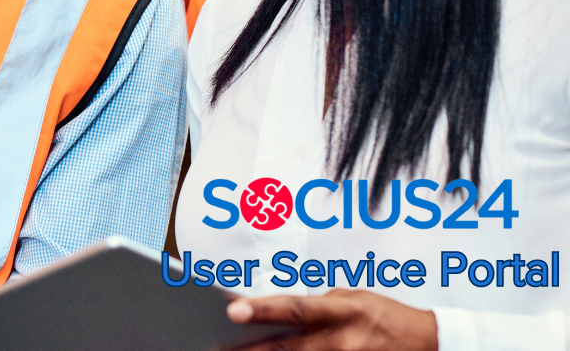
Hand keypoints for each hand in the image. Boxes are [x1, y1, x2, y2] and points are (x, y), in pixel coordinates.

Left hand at [227, 289, 437, 350]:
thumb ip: (317, 306)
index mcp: (342, 311)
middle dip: (252, 350)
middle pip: (288, 348)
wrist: (426, 342)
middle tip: (220, 349)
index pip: (295, 308)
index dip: (263, 310)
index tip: (233, 310)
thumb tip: (280, 311)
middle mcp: (342, 341)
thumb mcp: (351, 299)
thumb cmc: (383, 316)